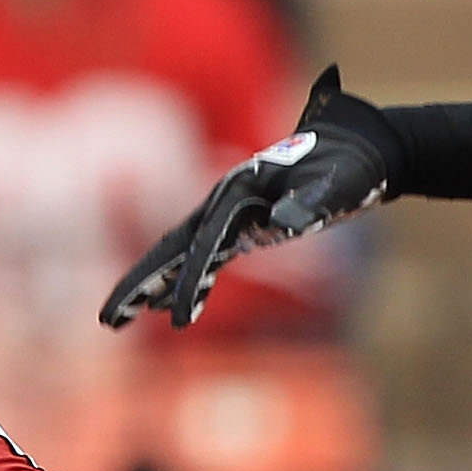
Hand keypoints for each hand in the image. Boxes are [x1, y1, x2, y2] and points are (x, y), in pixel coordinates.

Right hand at [100, 67, 394, 329]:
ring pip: (179, 252)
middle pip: (171, 246)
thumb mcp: (336, 186)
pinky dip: (182, 281)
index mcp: (240, 191)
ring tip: (119, 319)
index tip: (180, 321)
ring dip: (150, 284)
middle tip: (108, 319)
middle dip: (138, 282)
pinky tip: (164, 307)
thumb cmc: (351, 168)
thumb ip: (307, 203)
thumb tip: (279, 224)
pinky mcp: (242, 225)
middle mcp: (225, 201)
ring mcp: (230, 213)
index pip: (205, 243)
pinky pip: (202, 257)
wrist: (363, 149)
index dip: (190, 281)